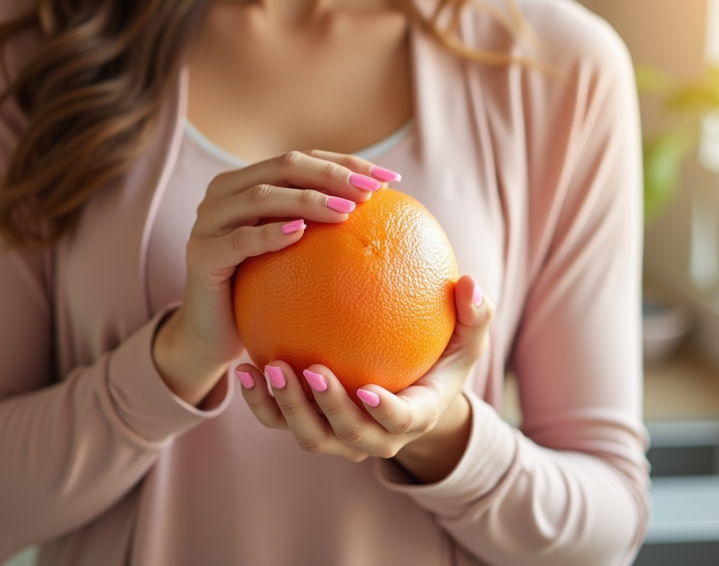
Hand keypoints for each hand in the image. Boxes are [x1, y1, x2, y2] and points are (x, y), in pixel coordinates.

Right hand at [153, 150, 401, 404]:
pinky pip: (240, 240)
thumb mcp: (298, 260)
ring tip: (346, 210)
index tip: (391, 181)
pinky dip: (271, 233)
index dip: (346, 163)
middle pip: (283, 166)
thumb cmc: (265, 295)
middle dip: (331, 174)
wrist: (215, 335)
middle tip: (370, 191)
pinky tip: (302, 234)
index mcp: (248, 183)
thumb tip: (394, 221)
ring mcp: (207, 222)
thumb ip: (326, 233)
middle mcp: (224, 193)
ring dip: (307, 199)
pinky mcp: (201, 255)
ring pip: (261, 196)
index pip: (303, 160)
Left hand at [235, 275, 494, 482]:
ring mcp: (337, 436)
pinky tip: (245, 368)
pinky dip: (260, 401)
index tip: (368, 388)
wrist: (410, 390)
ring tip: (270, 368)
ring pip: (308, 435)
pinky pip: (278, 420)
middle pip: (345, 436)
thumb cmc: (441, 355)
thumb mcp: (466, 337)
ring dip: (286, 407)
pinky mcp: (307, 424)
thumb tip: (471, 282)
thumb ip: (474, 314)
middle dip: (326, 409)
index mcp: (413, 417)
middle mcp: (373, 437)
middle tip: (310, 369)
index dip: (385, 413)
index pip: (400, 422)